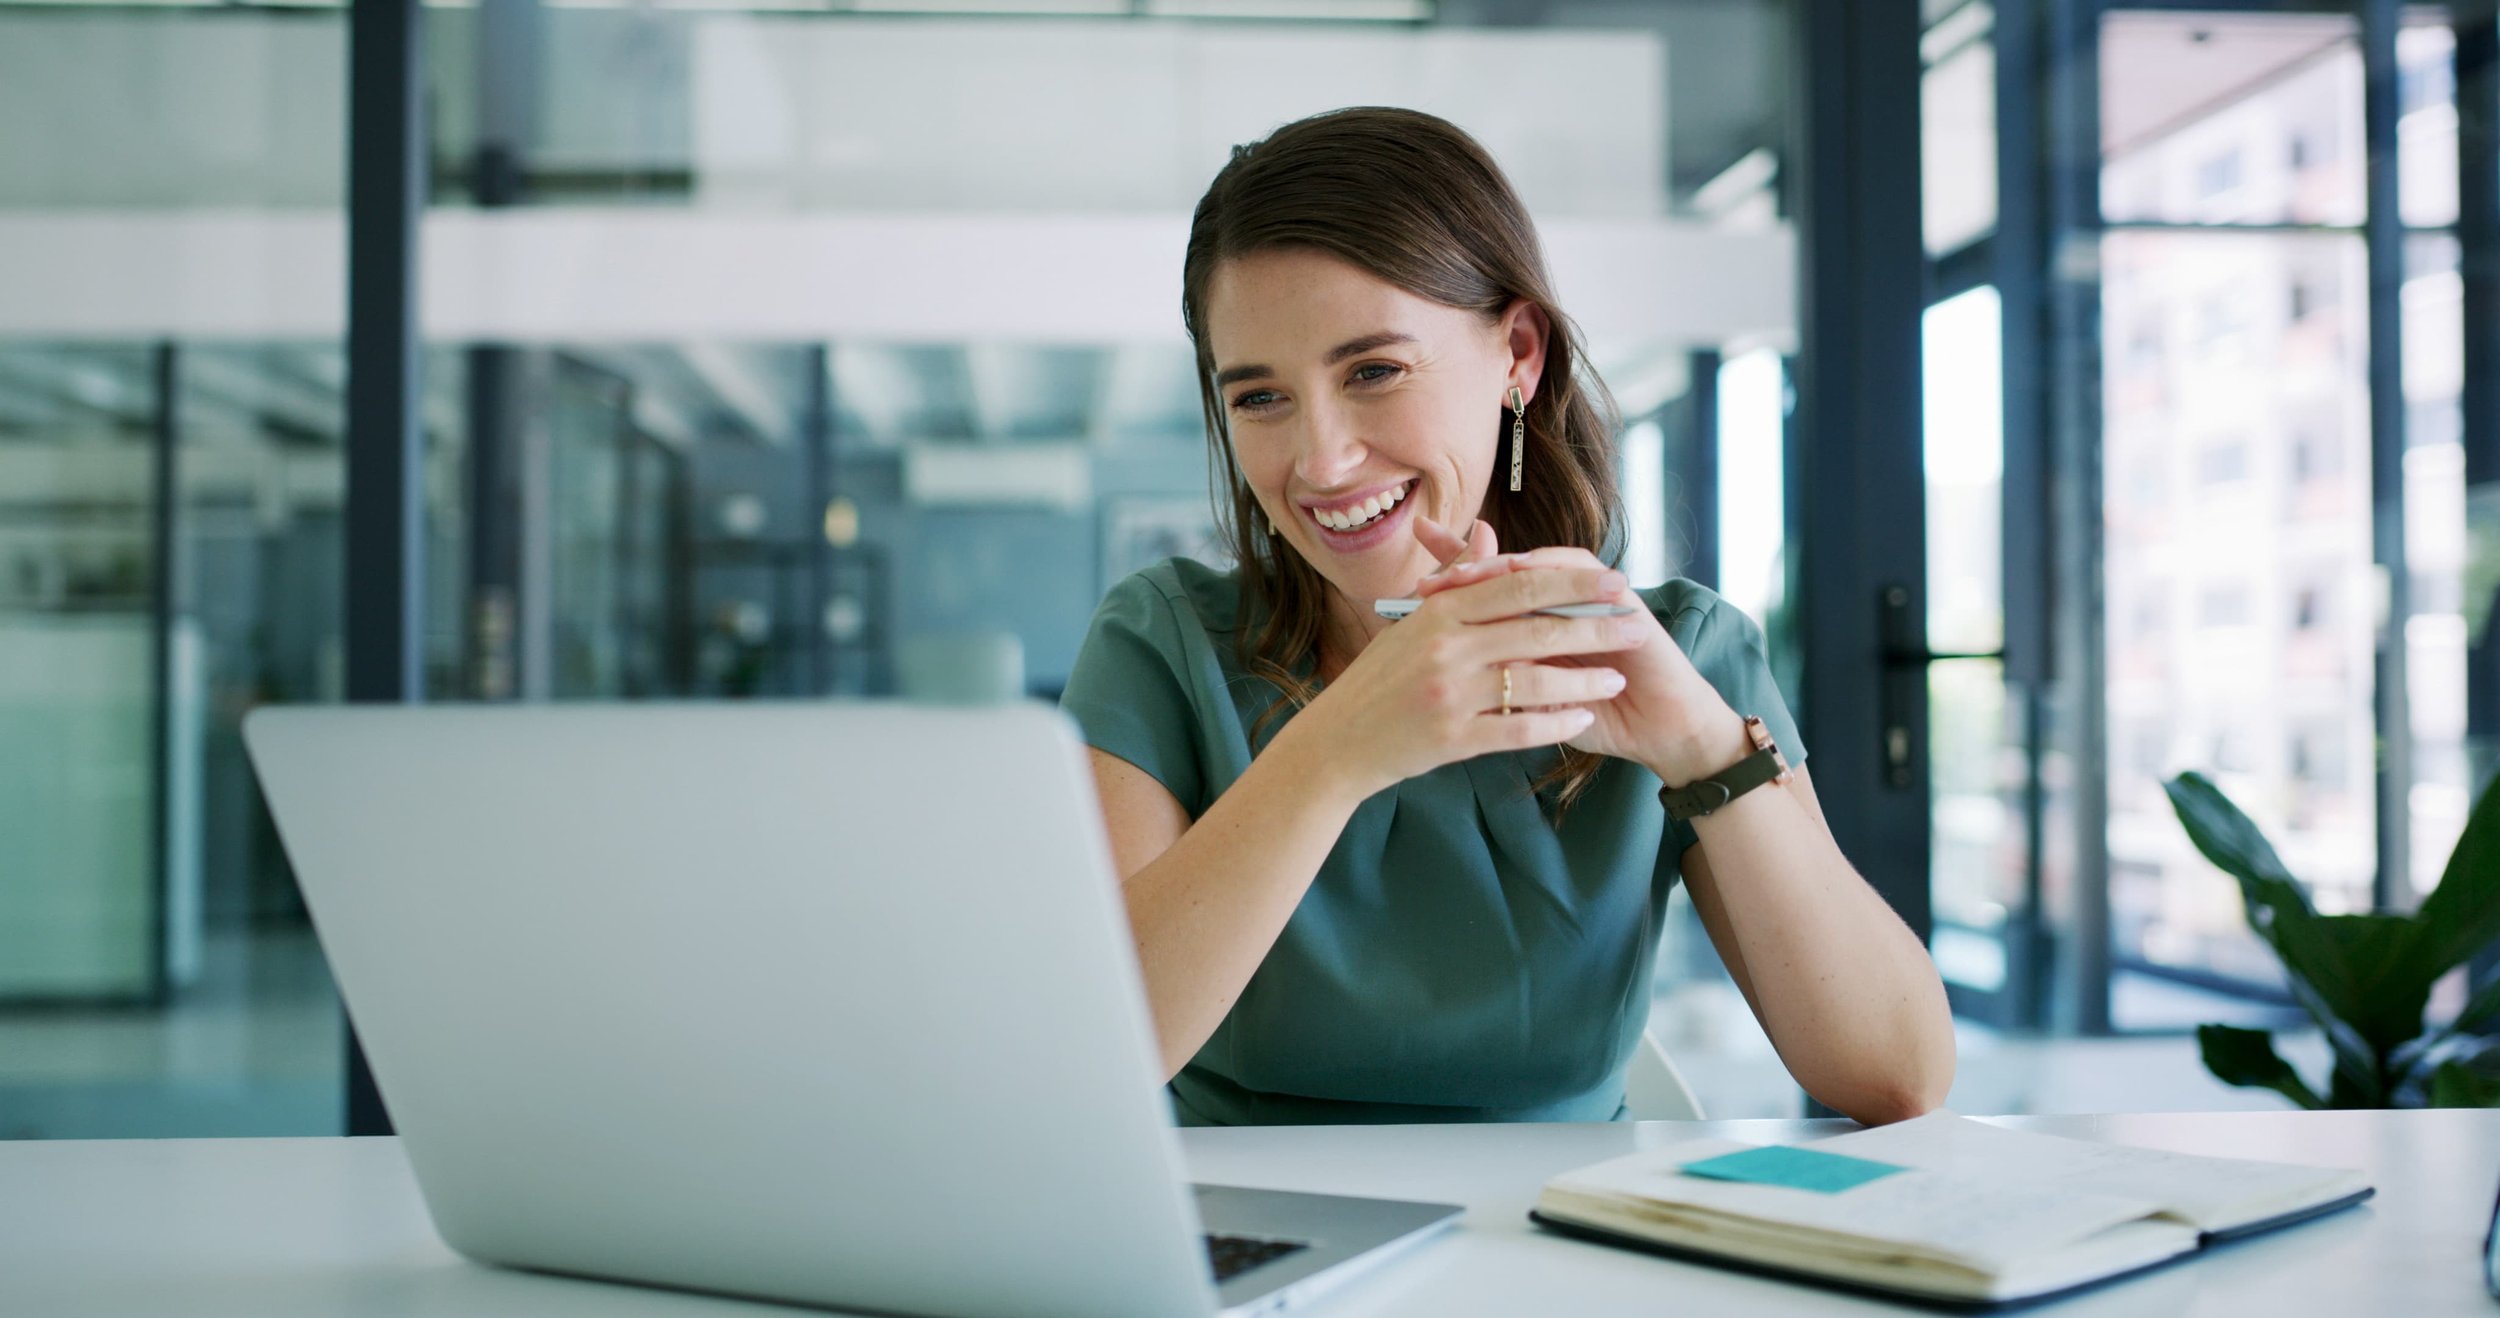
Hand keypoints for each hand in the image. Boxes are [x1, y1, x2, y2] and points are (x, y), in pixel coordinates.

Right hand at [1285, 516, 1639, 797]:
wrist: (1336, 741)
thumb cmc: (1380, 677)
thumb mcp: (1413, 621)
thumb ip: (1458, 579)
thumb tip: (1488, 532)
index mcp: (1439, 612)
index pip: (1519, 585)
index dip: (1574, 583)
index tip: (1616, 582)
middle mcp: (1444, 648)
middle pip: (1537, 628)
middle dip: (1595, 627)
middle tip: (1637, 625)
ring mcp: (1449, 694)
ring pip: (1536, 681)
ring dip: (1584, 680)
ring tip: (1617, 679)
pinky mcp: (1452, 738)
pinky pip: (1520, 728)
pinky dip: (1556, 724)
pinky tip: (1582, 718)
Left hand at [1411, 526, 1744, 784]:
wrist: (1658, 730)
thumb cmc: (1597, 719)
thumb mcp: (1535, 704)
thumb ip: (1500, 682)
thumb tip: (1443, 679)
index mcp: (1535, 623)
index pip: (1487, 592)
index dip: (1452, 584)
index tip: (1409, 591)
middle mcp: (1558, 603)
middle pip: (1503, 571)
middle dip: (1464, 568)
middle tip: (1429, 578)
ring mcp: (1586, 596)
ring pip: (1536, 564)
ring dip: (1500, 566)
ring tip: (1465, 574)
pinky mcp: (1617, 595)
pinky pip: (1579, 570)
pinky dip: (1548, 567)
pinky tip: (1522, 571)